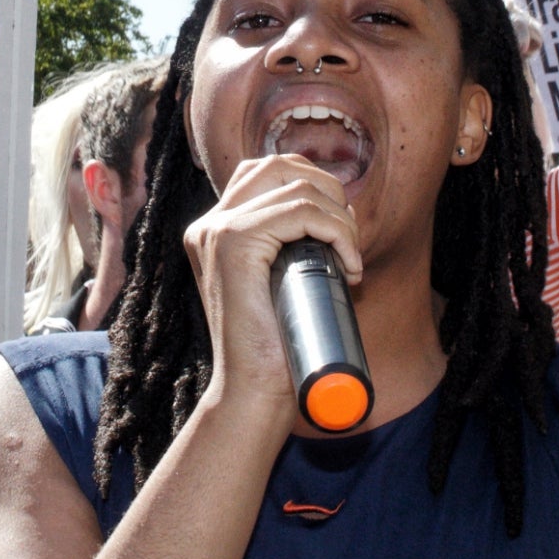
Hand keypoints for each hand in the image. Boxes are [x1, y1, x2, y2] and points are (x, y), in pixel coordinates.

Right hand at [182, 154, 361, 426]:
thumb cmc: (277, 348)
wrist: (254, 393)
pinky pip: (301, 211)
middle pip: (278, 165)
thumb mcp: (282, 285)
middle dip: (328, 190)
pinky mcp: (233, 242)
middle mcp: (208, 224)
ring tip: (350, 258)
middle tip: (349, 239)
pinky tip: (349, 264)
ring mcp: (216, 230)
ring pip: (296, 185)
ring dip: (340, 217)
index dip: (313, 188)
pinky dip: (337, 230)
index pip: (265, 173)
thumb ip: (290, 250)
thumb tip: (341, 215)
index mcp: (214, 231)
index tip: (340, 232)